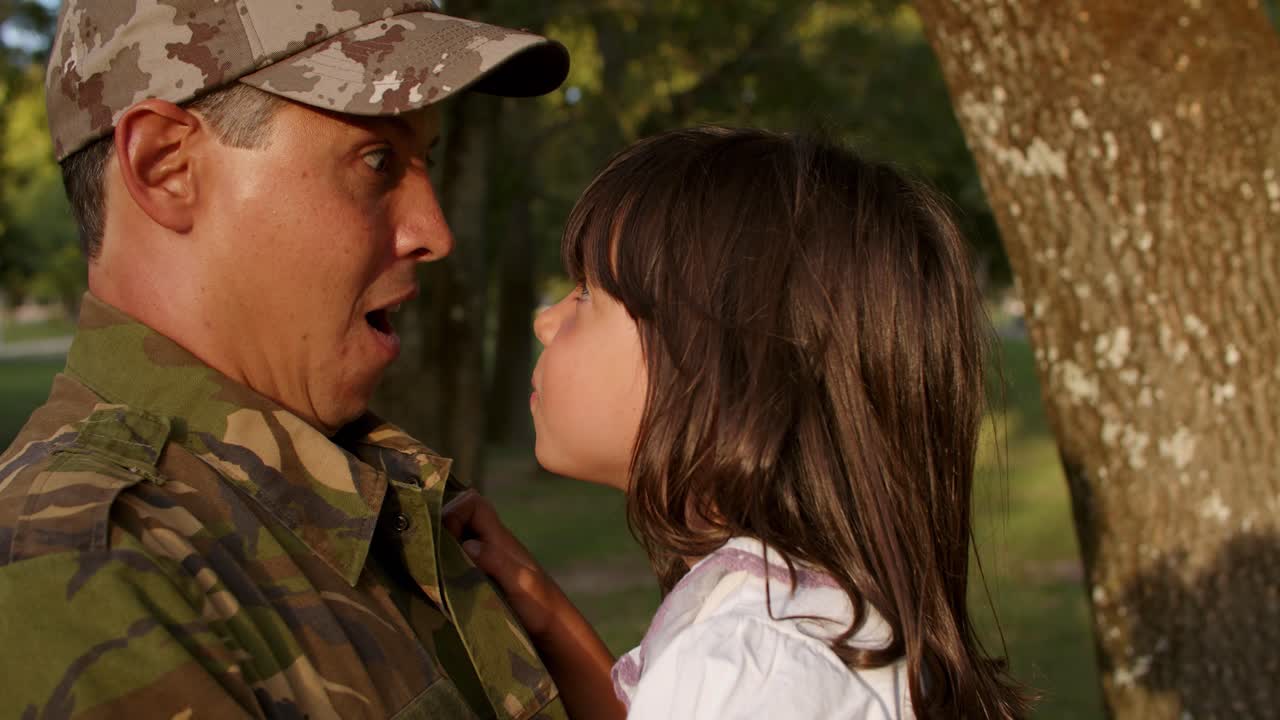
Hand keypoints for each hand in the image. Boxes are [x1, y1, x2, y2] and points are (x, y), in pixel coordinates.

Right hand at [443, 491, 626, 719]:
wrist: (553, 632)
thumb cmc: (540, 605)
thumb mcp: (521, 582)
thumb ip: (497, 561)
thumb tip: (468, 544)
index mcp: (499, 538)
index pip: (473, 504)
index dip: (455, 509)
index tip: (442, 532)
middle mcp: (489, 545)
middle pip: (460, 520)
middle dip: (440, 528)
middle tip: (424, 551)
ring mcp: (484, 563)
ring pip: (455, 542)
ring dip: (439, 550)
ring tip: (424, 567)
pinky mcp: (479, 581)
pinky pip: (455, 563)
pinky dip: (443, 568)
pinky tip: (433, 583)